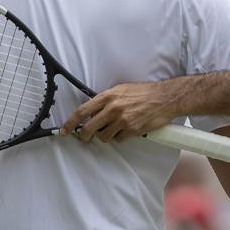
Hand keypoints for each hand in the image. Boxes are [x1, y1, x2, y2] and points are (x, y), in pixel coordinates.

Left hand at [60, 81, 180, 141]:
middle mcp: (113, 108)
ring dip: (106, 135)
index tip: (64, 130)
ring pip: (104, 136)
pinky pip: (119, 139)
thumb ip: (106, 99)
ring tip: (116, 128)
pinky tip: (128, 129)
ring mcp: (122, 120)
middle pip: (89, 128)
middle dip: (84, 135)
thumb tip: (93, 110)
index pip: (82, 111)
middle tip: (84, 137)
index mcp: (108, 96)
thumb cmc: (144, 92)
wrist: (164, 98)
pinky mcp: (132, 130)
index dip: (70, 122)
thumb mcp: (121, 90)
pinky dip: (121, 137)